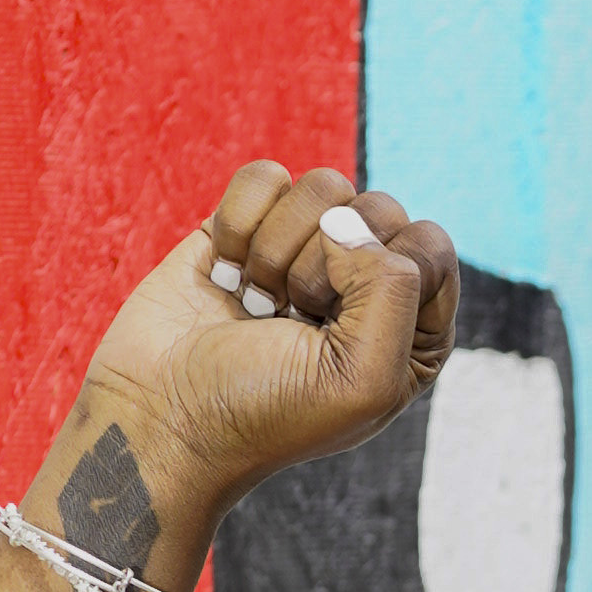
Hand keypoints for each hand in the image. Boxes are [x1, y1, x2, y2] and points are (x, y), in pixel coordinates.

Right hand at [75, 162, 461, 527]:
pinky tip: (225, 275)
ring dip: (276, 251)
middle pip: (377, 208)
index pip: (429, 246)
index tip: (335, 328)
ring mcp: (307, 249)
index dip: (381, 275)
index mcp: (413, 327)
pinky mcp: (249, 225)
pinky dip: (237, 225)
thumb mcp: (363, 378)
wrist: (162, 415)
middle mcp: (368, 283)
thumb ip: (393, 288)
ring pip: (322, 187)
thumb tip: (345, 218)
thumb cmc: (266, 412)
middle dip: (322, 269)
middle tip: (291, 323)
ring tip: (256, 304)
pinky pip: (264, 177)